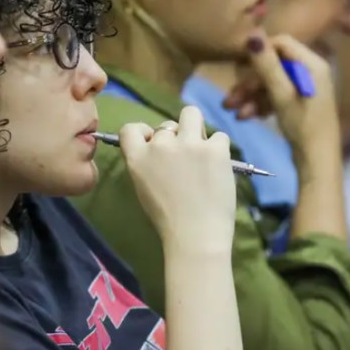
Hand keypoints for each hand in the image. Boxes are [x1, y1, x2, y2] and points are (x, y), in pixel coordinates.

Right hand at [119, 106, 235, 252]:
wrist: (196, 235)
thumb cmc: (168, 219)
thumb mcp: (143, 188)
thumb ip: (146, 163)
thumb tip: (158, 147)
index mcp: (138, 157)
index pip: (131, 128)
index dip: (144, 132)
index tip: (153, 143)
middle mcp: (160, 145)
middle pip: (166, 124)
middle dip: (175, 137)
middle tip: (185, 159)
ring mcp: (188, 144)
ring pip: (191, 114)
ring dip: (196, 129)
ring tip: (202, 151)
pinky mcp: (215, 148)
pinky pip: (219, 136)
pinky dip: (219, 149)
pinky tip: (218, 167)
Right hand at [224, 32, 340, 158]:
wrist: (318, 161)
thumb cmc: (303, 125)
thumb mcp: (281, 95)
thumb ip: (267, 65)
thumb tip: (252, 34)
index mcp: (312, 64)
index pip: (281, 43)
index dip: (259, 52)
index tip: (239, 67)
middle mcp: (310, 71)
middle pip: (274, 65)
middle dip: (250, 82)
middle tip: (230, 99)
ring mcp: (305, 87)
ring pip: (271, 82)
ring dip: (251, 95)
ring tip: (233, 111)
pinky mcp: (299, 101)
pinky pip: (276, 94)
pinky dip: (260, 103)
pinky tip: (247, 117)